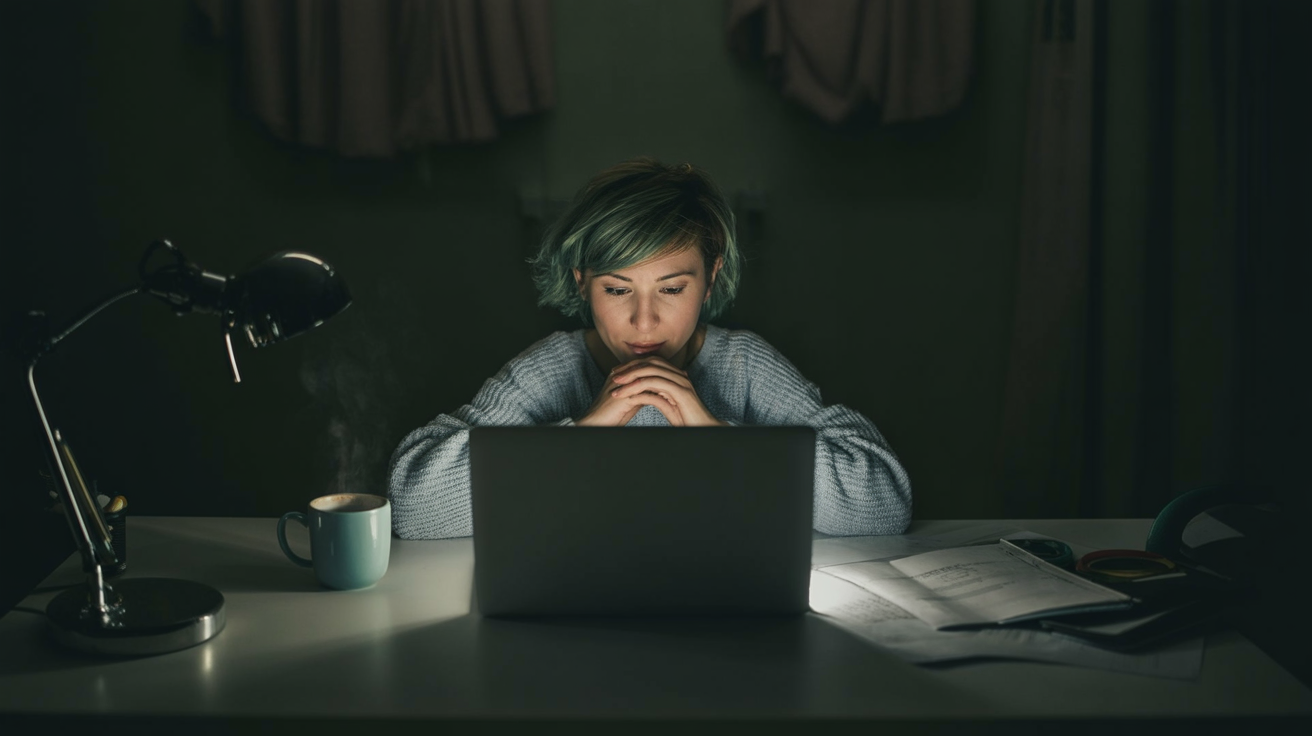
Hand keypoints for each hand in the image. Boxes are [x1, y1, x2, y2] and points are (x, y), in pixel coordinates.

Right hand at [576, 367, 678, 426]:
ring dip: (664, 382)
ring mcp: (622, 384)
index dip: (663, 370)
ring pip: (648, 378)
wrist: (595, 424)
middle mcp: (622, 375)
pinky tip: (670, 400)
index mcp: (622, 374)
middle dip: (667, 373)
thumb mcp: (630, 400)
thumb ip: (642, 392)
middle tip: (683, 377)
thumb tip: (658, 390)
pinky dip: (658, 395)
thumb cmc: (612, 415)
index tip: (678, 375)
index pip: (646, 365)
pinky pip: (645, 393)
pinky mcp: (624, 397)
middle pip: (648, 367)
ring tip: (679, 388)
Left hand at [602, 356, 726, 426]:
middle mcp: (679, 375)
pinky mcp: (680, 391)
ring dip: (630, 377)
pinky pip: (654, 383)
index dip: (633, 366)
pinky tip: (627, 393)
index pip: (651, 363)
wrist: (703, 429)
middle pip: (650, 363)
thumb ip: (657, 395)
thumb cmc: (686, 420)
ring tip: (616, 385)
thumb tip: (641, 392)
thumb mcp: (667, 405)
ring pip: (650, 371)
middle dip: (629, 368)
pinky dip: (638, 387)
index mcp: (676, 376)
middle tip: (613, 375)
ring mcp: (681, 381)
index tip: (618, 374)